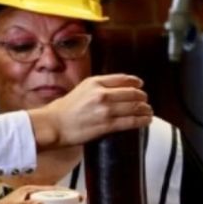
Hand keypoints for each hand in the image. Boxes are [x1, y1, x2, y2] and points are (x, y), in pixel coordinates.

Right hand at [28, 74, 151, 147]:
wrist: (53, 125)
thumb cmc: (64, 109)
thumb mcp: (82, 89)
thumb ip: (98, 87)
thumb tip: (116, 91)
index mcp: (95, 82)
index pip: (123, 78)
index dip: (136, 82)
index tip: (140, 86)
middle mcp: (102, 93)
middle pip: (132, 93)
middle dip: (143, 98)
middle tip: (146, 102)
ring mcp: (105, 109)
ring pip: (134, 107)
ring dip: (146, 110)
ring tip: (149, 112)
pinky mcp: (106, 125)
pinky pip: (131, 121)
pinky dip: (142, 120)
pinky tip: (146, 121)